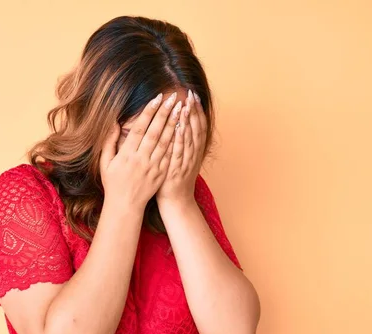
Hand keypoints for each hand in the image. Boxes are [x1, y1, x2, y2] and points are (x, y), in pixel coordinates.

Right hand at [100, 92, 182, 210]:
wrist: (125, 206)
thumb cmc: (113, 183)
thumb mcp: (105, 162)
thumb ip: (109, 142)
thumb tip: (114, 123)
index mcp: (126, 154)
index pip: (140, 128)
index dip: (149, 112)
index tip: (157, 98)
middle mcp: (140, 159)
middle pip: (155, 132)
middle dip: (165, 113)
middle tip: (174, 98)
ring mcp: (152, 167)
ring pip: (165, 142)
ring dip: (174, 124)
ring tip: (181, 110)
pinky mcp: (161, 174)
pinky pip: (170, 156)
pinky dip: (177, 142)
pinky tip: (183, 130)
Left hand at [155, 90, 206, 205]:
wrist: (176, 201)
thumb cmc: (173, 178)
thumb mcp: (181, 158)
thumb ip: (181, 142)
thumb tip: (177, 123)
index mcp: (194, 150)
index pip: (198, 126)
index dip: (197, 110)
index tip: (194, 94)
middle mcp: (193, 154)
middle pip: (196, 128)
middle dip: (194, 110)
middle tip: (192, 93)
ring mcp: (187, 161)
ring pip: (190, 137)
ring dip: (188, 120)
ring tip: (185, 104)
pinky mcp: (178, 168)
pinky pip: (180, 151)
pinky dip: (180, 138)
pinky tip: (178, 125)